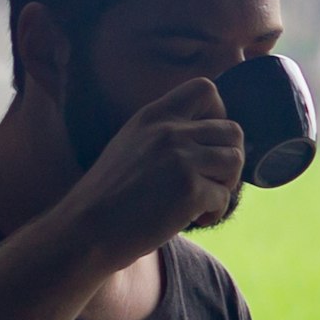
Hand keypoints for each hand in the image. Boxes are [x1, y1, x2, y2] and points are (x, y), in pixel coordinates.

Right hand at [56, 76, 244, 268]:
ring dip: (226, 183)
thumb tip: (210, 137)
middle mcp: (169, 131)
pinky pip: (224, 196)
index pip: (205, 88)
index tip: (208, 140)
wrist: (84, 231)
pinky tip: (194, 219)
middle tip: (210, 180)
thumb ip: (165, 134)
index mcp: (153, 116)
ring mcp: (180, 159)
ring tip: (202, 199)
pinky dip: (215, 211)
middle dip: (228, 158)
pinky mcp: (189, 190)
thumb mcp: (130, 144)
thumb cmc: (108, 196)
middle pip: (233, 130)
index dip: (219, 113)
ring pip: (235, 161)